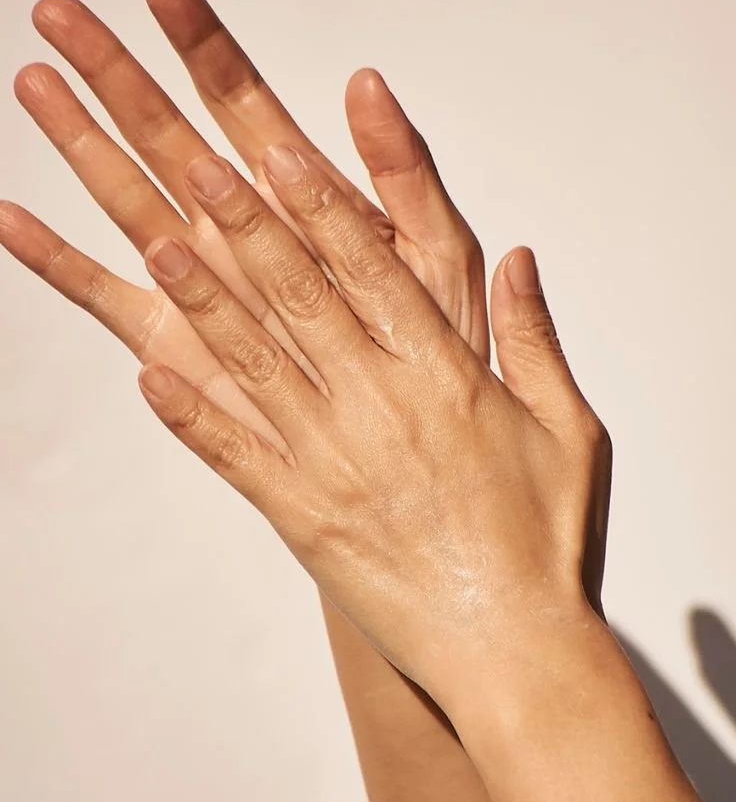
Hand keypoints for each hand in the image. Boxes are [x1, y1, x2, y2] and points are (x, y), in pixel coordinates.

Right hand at [0, 0, 488, 460]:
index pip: (242, 104)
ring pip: (127, 199)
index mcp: (300, 199)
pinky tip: (12, 222)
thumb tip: (369, 82)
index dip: (203, 46)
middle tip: (59, 13)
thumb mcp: (436, 252)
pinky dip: (56, 263)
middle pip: (167, 137)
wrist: (411, 438)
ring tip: (35, 85)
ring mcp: (202, 284)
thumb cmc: (435, 344)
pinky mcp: (175, 343)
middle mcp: (239, 231)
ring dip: (78, 145)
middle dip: (116, 75)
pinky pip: (103, 296)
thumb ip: (404, 173)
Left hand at [131, 142, 611, 714]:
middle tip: (198, 166)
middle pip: (302, 300)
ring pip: (257, 366)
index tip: (281, 151)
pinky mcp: (303, 519)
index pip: (373, 271)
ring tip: (159, 246)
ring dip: (205, 304)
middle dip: (247, 226)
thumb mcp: (571, 431)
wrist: (511, 649)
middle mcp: (380, 409)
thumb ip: (535, 339)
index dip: (324, 206)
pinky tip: (149, 378)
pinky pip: (236, 459)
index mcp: (445, 379)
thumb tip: (517, 258)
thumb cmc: (547, 540)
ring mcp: (333, 464)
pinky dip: (191, 419)